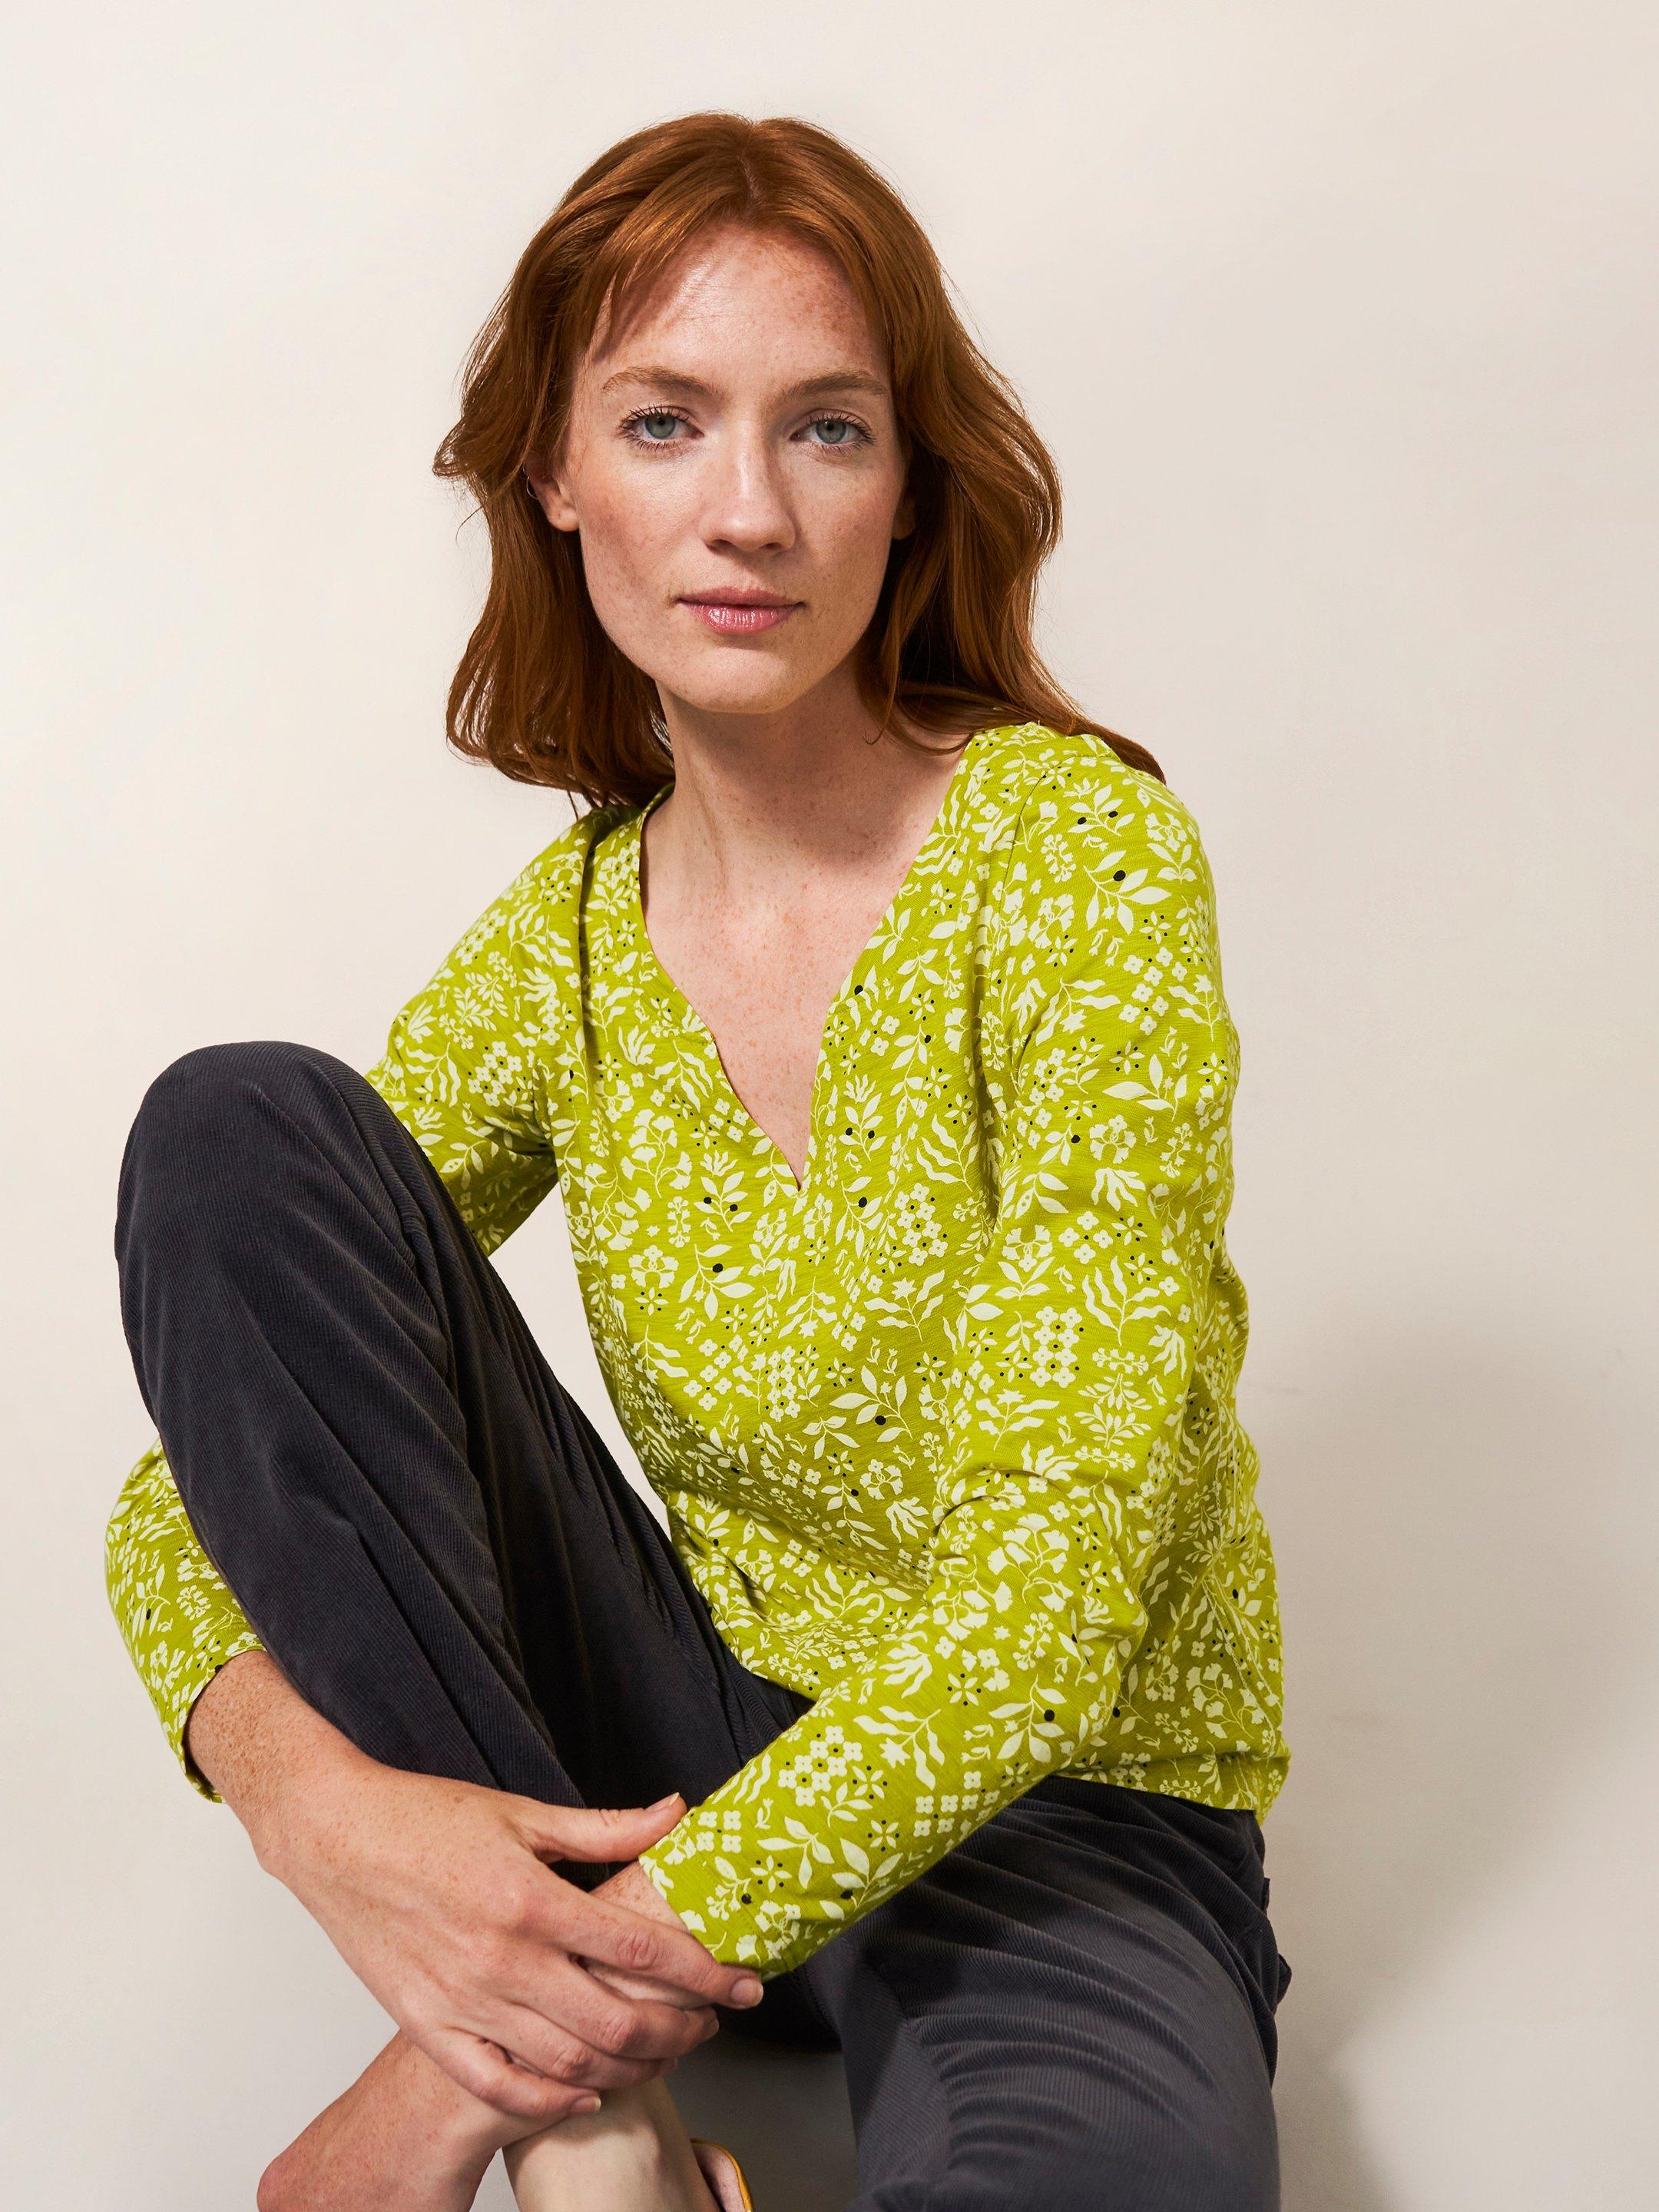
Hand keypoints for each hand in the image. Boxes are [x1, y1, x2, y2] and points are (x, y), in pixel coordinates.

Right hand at [264, 1757, 763, 2124]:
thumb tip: (675, 1813)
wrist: (335, 1837)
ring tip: (664, 2050)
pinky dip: (549, 2100)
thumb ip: (606, 1828)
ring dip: (629, 2065)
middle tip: (712, 2021)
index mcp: (532, 1900)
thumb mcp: (523, 1813)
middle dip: (680, 2030)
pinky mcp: (428, 2025)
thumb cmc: (425, 1818)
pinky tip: (586, 2089)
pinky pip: (498, 2083)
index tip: (742, 1984)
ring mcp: (463, 2001)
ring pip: (566, 2062)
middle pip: (615, 2021)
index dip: (704, 1973)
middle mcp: (502, 1960)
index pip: (642, 1950)